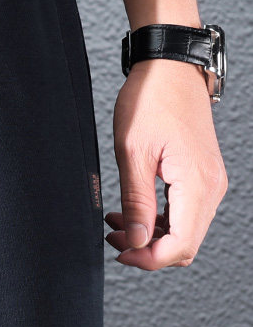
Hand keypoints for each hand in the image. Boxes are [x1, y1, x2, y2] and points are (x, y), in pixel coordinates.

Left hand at [105, 57, 227, 268]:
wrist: (170, 67)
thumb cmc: (150, 100)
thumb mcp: (133, 154)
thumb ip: (137, 203)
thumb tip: (138, 242)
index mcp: (197, 184)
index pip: (180, 246)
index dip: (147, 259)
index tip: (118, 251)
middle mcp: (212, 187)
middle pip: (186, 245)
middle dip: (148, 250)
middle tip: (114, 237)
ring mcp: (210, 182)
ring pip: (186, 232)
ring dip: (152, 236)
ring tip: (118, 223)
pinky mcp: (203, 176)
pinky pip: (186, 214)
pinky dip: (161, 220)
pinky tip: (133, 210)